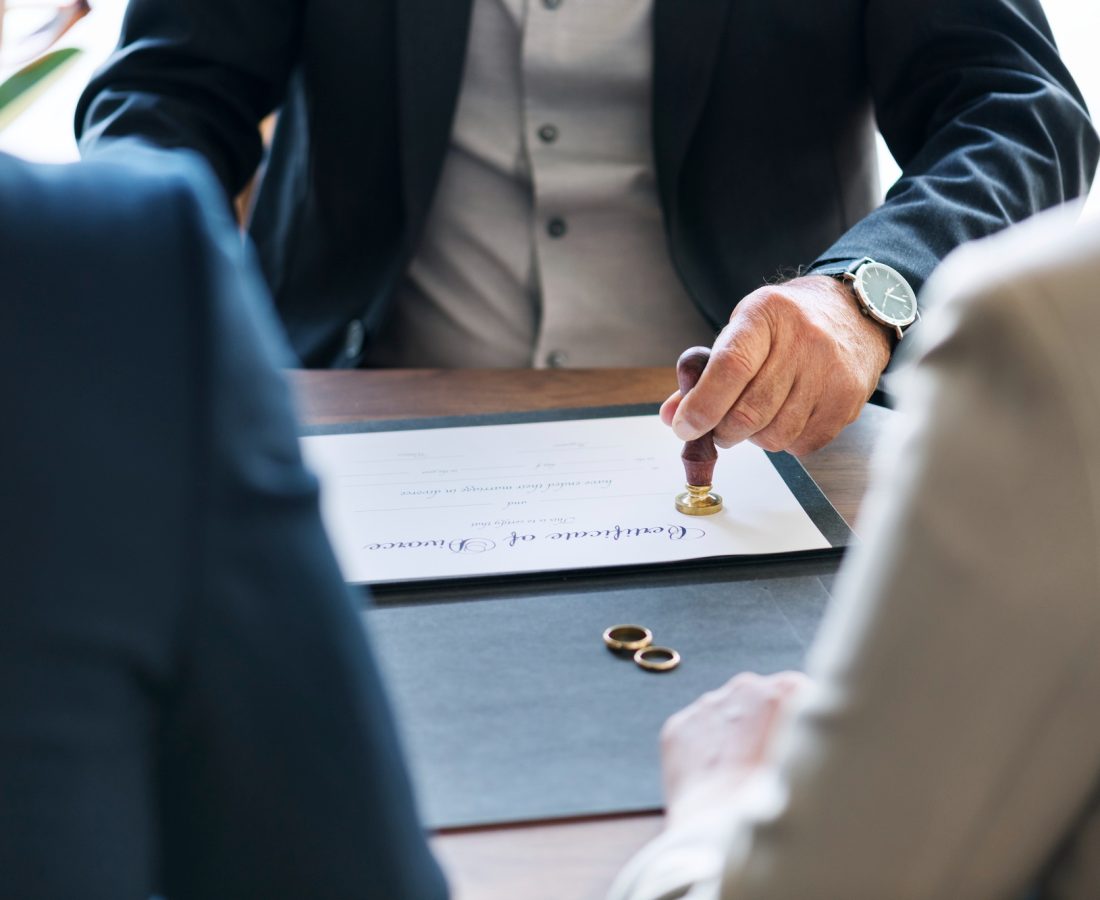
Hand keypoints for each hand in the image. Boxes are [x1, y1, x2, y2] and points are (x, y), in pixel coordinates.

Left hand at [660, 276, 890, 455]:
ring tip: (756, 418)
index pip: (730, 367)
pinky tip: (785, 417)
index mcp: (765, 315)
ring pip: (775, 435)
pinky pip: (802, 445)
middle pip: (750, 411)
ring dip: (754, 438)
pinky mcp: (847, 400)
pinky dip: (785, 442)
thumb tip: (672, 416)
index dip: (702, 405)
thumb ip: (705, 374)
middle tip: (718, 429)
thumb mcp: (741, 332)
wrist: (852, 314)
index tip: (684, 427)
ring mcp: (830, 371)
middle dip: (723, 431)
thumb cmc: (786, 326)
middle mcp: (803, 339)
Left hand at [660, 671, 809, 826]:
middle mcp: (746, 686)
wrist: (728, 831)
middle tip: (766, 764)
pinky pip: (694, 733)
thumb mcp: (818, 764)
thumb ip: (812, 737)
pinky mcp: (678, 725)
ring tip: (739, 776)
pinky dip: (702, 751)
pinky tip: (714, 780)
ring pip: (725, 715)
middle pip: (759, 699)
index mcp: (789, 689)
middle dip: (762, 725)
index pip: (798, 695)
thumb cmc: (781, 803)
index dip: (797, 725)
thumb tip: (809, 740)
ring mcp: (708, 703)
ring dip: (732, 737)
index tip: (796, 749)